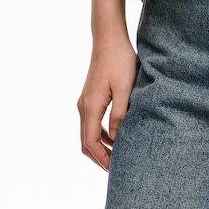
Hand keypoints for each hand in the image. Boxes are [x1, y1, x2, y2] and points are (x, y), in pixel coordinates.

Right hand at [77, 32, 138, 171]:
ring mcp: (85, 101)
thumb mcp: (125, 89)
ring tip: (118, 156)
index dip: (102, 159)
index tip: (115, 170)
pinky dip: (99, 135)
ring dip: (100, 147)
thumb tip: (115, 138)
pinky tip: (114, 136)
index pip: (90, 142)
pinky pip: (91, 122)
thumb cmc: (119, 60)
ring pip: (87, 133)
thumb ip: (120, 115)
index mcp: (91, 106)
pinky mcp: (90, 96)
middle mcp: (83, 106)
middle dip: (99, 158)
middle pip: (85, 142)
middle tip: (117, 169)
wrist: (108, 37)